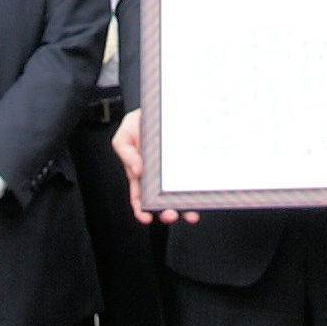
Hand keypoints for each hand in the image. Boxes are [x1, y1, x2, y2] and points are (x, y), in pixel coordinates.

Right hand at [114, 108, 195, 222]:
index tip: (145, 217)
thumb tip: (136, 171)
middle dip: (166, 212)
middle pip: (162, 201)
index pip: (139, 197)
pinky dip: (199, 190)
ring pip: (180, 196)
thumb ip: (126, 153)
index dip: (141, 210)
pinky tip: (201, 195)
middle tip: (170, 214)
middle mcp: (159, 177)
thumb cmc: (140, 123)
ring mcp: (175, 173)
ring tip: (189, 214)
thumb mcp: (124, 135)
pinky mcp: (188, 165)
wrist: (160, 109)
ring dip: (185, 208)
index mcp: (141, 174)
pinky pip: (194, 181)